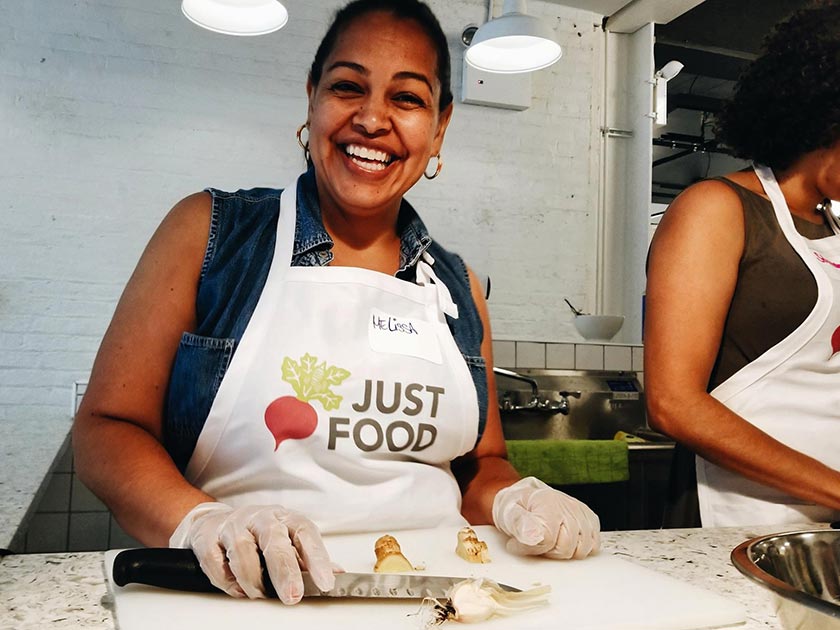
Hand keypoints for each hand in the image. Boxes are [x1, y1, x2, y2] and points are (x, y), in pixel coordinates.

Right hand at [169, 502, 335, 602]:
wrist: (215, 522)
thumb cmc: (259, 535)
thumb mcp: (287, 542)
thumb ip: (309, 560)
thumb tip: (339, 574)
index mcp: (285, 518)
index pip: (305, 533)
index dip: (317, 558)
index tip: (327, 582)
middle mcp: (261, 517)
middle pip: (274, 540)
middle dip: (285, 571)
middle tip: (293, 596)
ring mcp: (233, 525)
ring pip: (242, 550)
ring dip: (252, 579)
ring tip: (259, 595)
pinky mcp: (208, 536)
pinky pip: (215, 560)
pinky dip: (226, 580)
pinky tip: (236, 588)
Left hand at [491, 477, 599, 559]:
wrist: (524, 498)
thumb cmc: (516, 507)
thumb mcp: (508, 513)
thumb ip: (519, 523)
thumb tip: (534, 535)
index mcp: (548, 502)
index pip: (548, 540)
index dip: (532, 547)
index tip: (518, 543)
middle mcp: (569, 506)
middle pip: (566, 548)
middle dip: (548, 551)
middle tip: (534, 542)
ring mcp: (581, 513)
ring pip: (581, 550)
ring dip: (563, 551)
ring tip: (549, 541)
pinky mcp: (590, 519)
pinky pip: (594, 546)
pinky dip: (579, 549)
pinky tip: (563, 541)